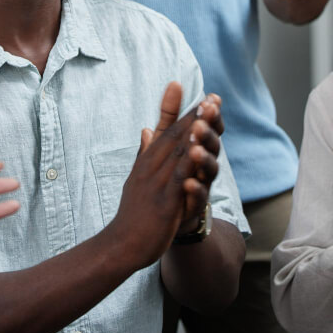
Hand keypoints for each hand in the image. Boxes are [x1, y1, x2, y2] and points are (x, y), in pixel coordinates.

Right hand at [109, 82, 212, 268]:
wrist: (121, 244)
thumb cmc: (132, 214)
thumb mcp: (136, 178)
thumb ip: (144, 153)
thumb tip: (146, 130)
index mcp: (146, 162)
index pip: (163, 130)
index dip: (178, 110)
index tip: (187, 88)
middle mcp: (151, 167)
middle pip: (174, 136)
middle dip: (194, 114)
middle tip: (210, 95)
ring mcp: (157, 183)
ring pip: (178, 152)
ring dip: (195, 130)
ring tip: (209, 112)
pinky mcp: (164, 201)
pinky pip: (179, 178)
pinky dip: (190, 162)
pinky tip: (200, 149)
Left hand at [180, 94, 222, 233]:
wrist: (165, 215)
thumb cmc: (171, 173)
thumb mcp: (166, 142)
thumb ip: (170, 116)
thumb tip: (174, 83)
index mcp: (198, 146)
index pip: (208, 127)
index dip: (211, 114)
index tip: (211, 98)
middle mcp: (203, 164)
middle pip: (212, 145)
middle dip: (208, 131)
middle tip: (202, 119)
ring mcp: (202, 185)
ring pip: (209, 170)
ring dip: (203, 158)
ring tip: (194, 149)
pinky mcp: (194, 206)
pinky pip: (198, 198)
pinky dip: (195, 190)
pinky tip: (188, 183)